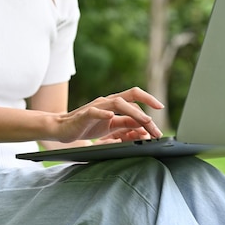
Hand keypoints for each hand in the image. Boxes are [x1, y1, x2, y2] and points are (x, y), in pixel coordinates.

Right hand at [49, 87, 163, 142]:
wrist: (63, 129)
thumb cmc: (88, 126)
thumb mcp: (111, 126)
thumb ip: (126, 123)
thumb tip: (145, 125)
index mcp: (114, 103)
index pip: (134, 96)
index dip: (148, 99)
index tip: (161, 107)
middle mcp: (107, 101)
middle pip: (129, 97)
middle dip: (145, 109)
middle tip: (156, 125)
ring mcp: (96, 106)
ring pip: (117, 103)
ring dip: (133, 112)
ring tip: (145, 120)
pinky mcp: (84, 115)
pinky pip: (94, 111)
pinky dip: (102, 113)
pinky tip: (110, 116)